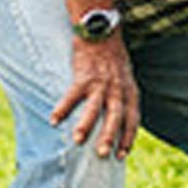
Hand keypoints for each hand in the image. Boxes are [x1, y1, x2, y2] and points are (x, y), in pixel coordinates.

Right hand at [50, 35, 140, 159]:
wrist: (102, 32)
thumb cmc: (113, 59)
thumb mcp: (126, 79)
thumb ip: (123, 99)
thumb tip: (118, 124)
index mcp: (129, 91)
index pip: (133, 119)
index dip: (128, 138)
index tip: (122, 156)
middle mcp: (117, 88)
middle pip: (116, 116)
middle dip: (110, 136)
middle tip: (102, 154)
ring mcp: (101, 82)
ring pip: (95, 107)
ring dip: (86, 124)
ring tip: (77, 140)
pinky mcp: (84, 75)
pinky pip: (72, 94)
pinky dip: (63, 107)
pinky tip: (53, 120)